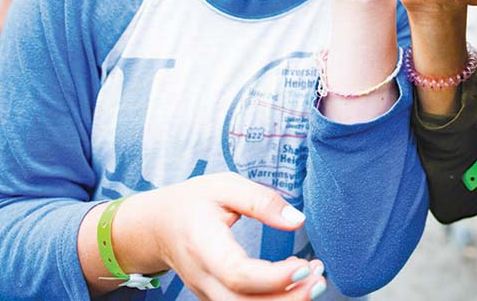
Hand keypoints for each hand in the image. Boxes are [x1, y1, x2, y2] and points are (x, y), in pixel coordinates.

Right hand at [122, 173, 325, 299]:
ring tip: (315, 279)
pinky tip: (296, 281)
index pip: (237, 273)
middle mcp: (202, 276)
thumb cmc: (193, 202)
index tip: (303, 265)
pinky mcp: (215, 297)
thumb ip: (262, 201)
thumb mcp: (226, 186)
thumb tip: (297, 219)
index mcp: (202, 244)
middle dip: (287, 299)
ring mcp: (206, 292)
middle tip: (319, 279)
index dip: (273, 277)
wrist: (157, 225)